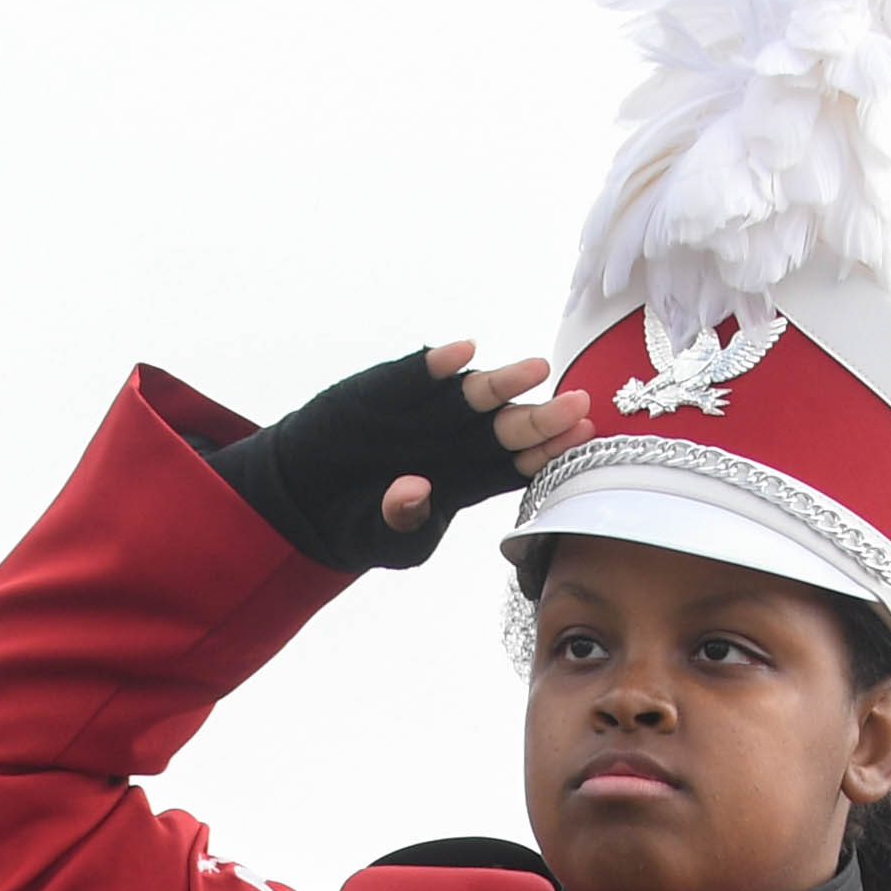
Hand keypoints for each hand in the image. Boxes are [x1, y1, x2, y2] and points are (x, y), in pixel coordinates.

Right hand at [377, 339, 594, 534]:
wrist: (308, 498)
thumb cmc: (362, 521)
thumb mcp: (387, 537)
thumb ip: (405, 522)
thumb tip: (415, 490)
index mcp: (467, 480)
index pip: (518, 465)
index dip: (550, 453)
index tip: (582, 439)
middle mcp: (454, 442)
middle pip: (508, 430)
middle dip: (544, 418)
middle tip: (578, 404)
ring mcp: (424, 413)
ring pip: (473, 397)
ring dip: (504, 383)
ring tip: (536, 370)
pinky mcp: (388, 391)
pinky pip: (416, 375)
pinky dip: (436, 364)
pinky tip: (463, 353)